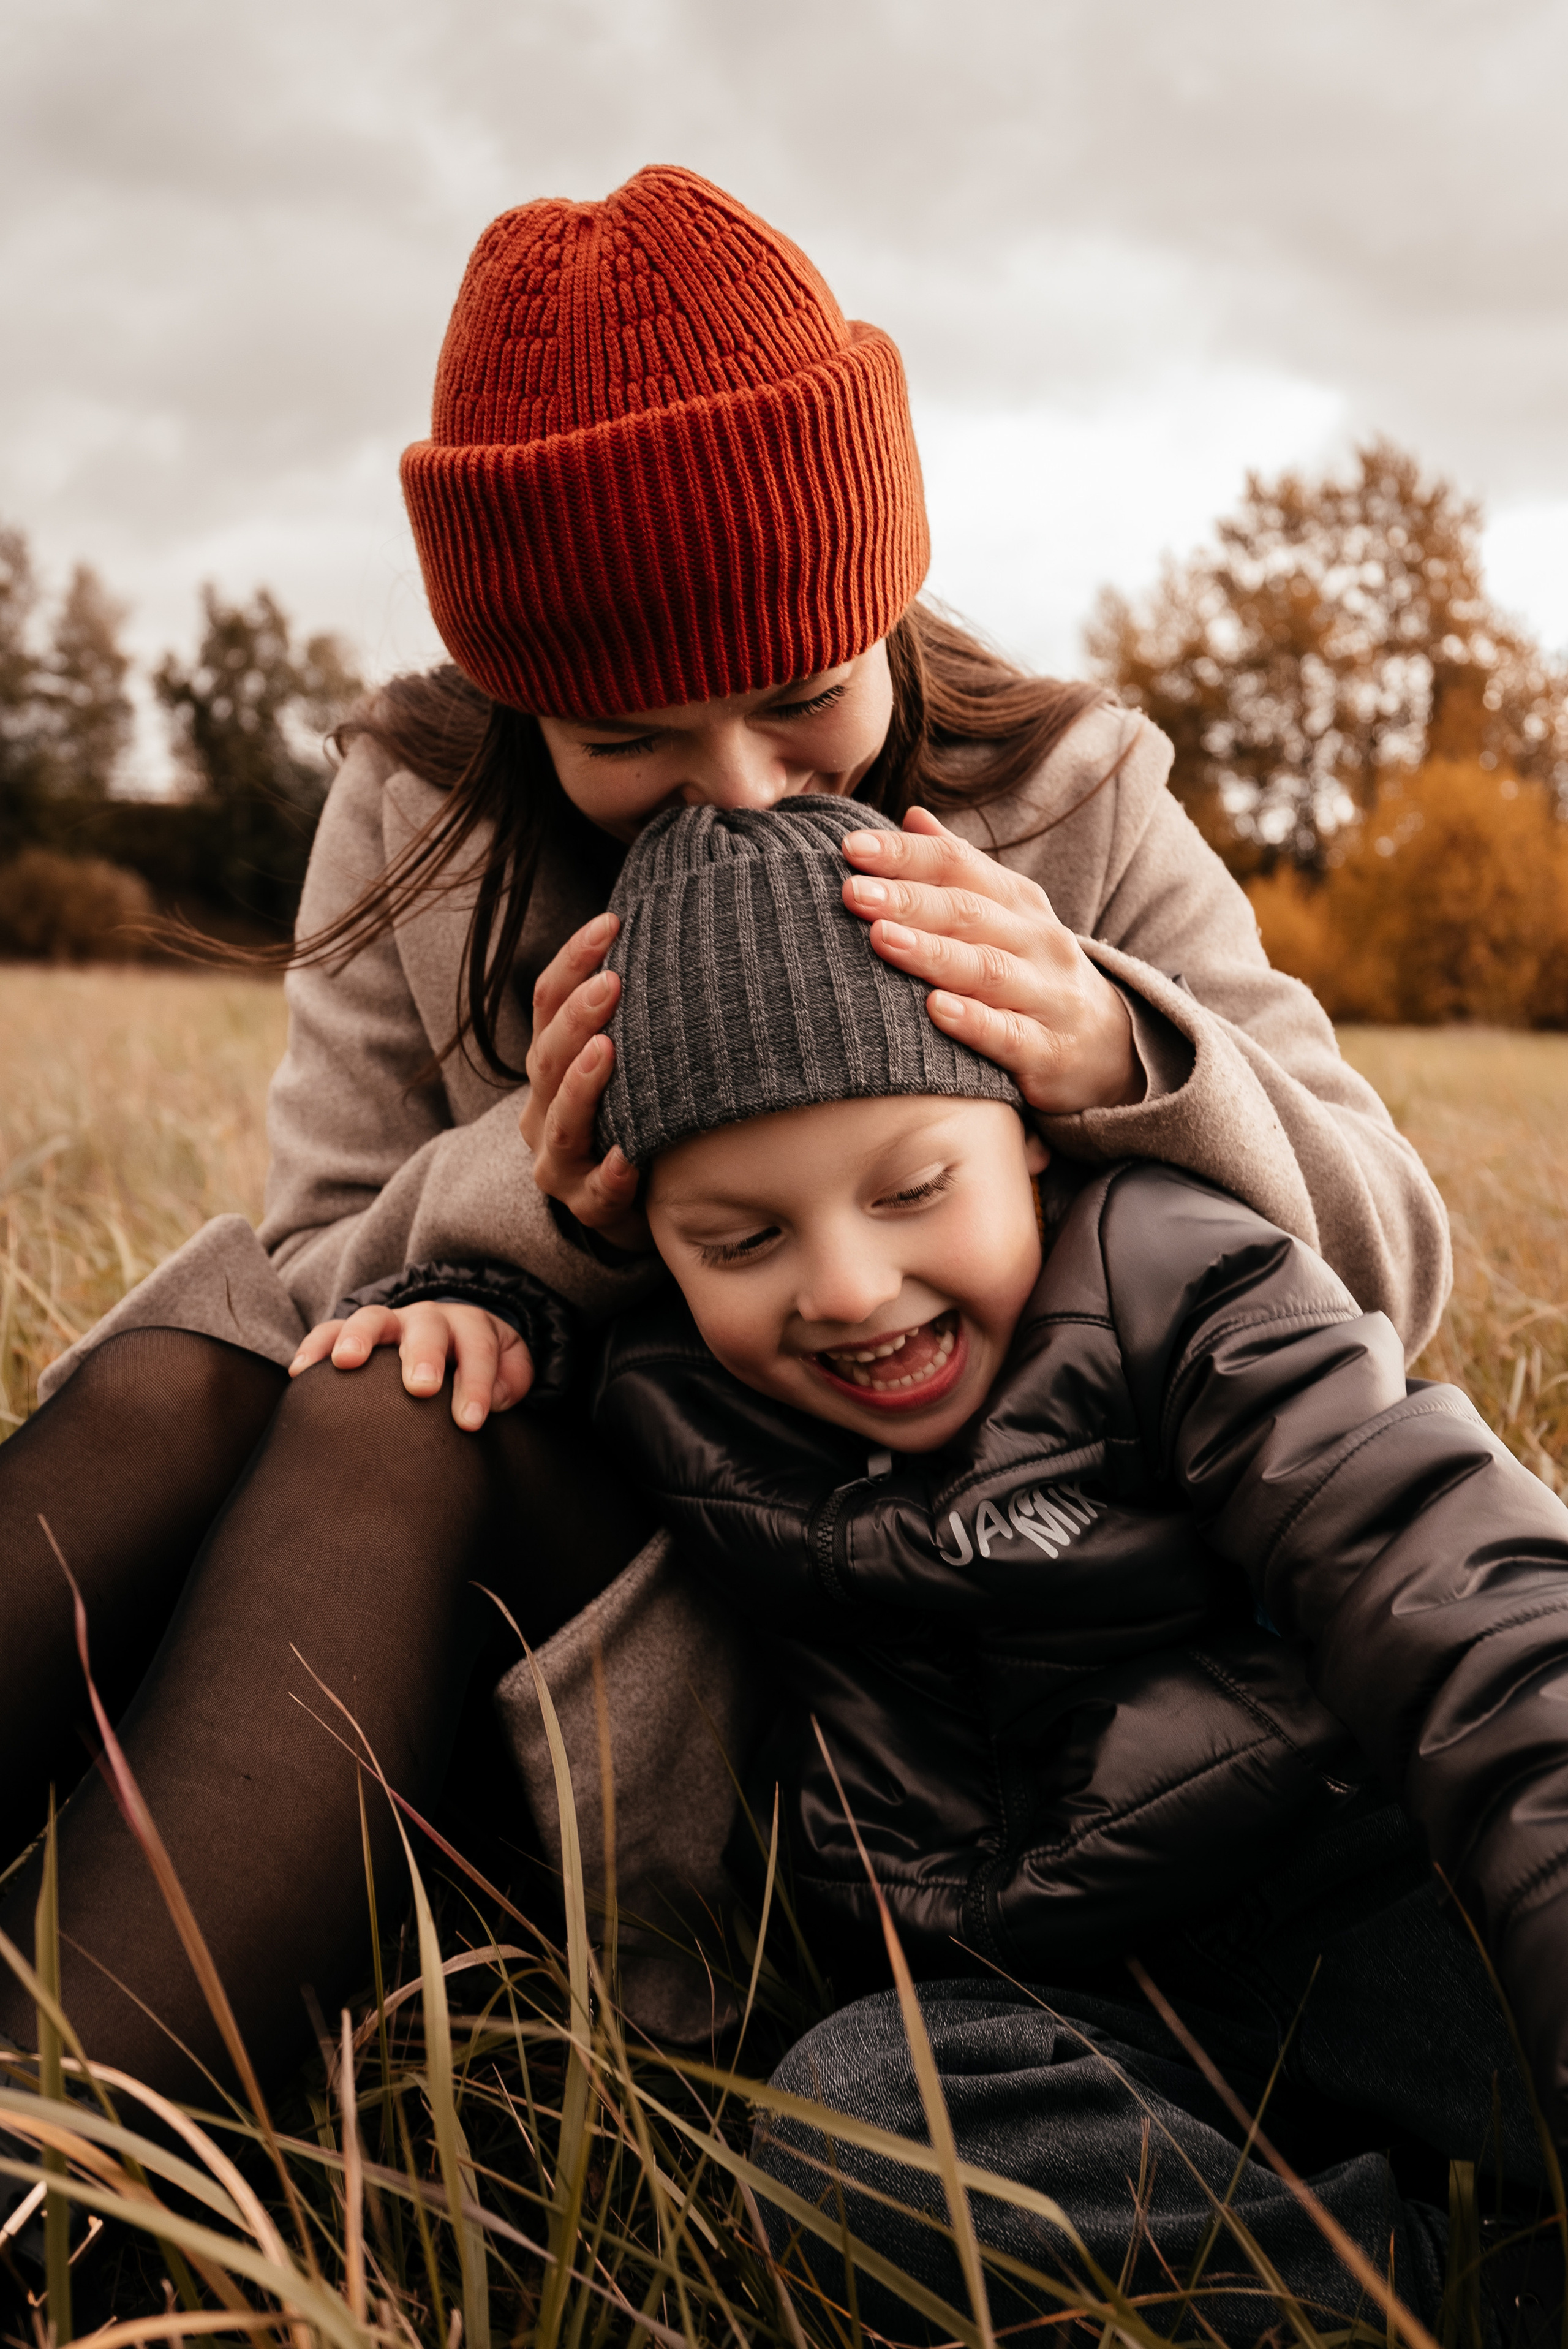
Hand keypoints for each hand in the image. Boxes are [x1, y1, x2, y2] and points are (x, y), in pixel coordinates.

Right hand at [288, 1301, 532, 1429]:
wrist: (451, 1338)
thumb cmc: (477, 1367)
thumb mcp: (507, 1370)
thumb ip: (509, 1382)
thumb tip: (492, 1399)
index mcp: (469, 1327)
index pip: (478, 1349)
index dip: (476, 1383)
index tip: (470, 1422)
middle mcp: (428, 1319)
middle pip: (428, 1328)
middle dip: (424, 1356)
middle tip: (421, 1388)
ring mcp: (389, 1323)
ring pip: (373, 1319)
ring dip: (360, 1337)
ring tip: (348, 1362)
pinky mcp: (354, 1332)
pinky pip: (329, 1330)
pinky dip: (316, 1346)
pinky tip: (301, 1372)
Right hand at [518, 910, 650, 1251]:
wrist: (630, 1206)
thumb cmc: (636, 1117)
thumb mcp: (630, 1065)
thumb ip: (642, 1015)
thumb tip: (688, 931)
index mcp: (551, 1066)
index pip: (547, 1004)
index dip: (572, 962)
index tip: (610, 922)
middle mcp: (544, 1109)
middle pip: (548, 1057)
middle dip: (576, 1016)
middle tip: (612, 980)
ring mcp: (560, 1162)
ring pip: (562, 1122)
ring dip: (583, 1086)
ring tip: (606, 1050)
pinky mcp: (588, 1207)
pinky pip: (597, 1193)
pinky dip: (611, 1174)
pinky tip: (627, 1158)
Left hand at [840, 806, 1143, 1113]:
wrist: (1113, 1047)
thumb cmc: (1035, 973)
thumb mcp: (1008, 915)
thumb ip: (961, 870)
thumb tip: (912, 816)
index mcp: (1019, 902)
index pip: (959, 865)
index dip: (906, 854)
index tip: (851, 846)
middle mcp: (1037, 940)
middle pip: (968, 912)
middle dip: (908, 899)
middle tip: (853, 892)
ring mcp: (1046, 995)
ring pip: (987, 969)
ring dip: (932, 953)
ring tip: (880, 937)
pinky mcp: (1047, 1051)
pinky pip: (1008, 1034)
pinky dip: (973, 1021)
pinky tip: (934, 1009)